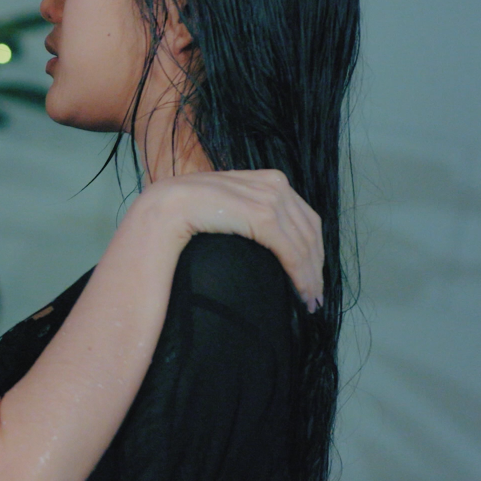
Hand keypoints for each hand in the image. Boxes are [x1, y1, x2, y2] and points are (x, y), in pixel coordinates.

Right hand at [137, 170, 324, 309]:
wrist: (165, 206)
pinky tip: (301, 293)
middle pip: (310, 231)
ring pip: (304, 244)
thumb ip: (250, 213)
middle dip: (315, 266)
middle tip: (314, 297)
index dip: (314, 249)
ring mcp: (270, 197)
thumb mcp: (230, 207)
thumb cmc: (188, 211)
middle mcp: (275, 184)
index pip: (305, 218)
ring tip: (309, 301)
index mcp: (270, 179)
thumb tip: (267, 242)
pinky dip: (300, 275)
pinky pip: (291, 251)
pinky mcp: (262, 215)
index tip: (313, 277)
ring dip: (310, 276)